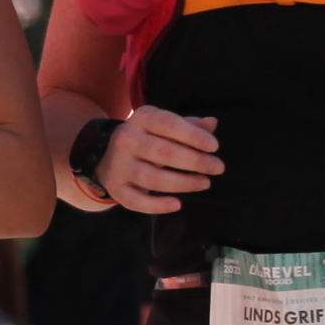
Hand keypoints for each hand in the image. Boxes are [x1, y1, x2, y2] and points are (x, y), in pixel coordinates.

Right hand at [87, 108, 221, 213]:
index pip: (168, 123)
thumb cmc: (147, 138)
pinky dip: (157, 206)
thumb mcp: (164, 125)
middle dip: (195, 161)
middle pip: (163, 153)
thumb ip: (189, 125)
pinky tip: (177, 204)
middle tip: (217, 168)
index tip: (214, 147)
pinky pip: (136, 201)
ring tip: (204, 183)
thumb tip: (212, 123)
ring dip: (183, 183)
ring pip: (152, 178)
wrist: (107, 154)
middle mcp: (127, 139)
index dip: (192, 135)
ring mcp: (119, 165)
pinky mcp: (116, 188)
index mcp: (141, 118)